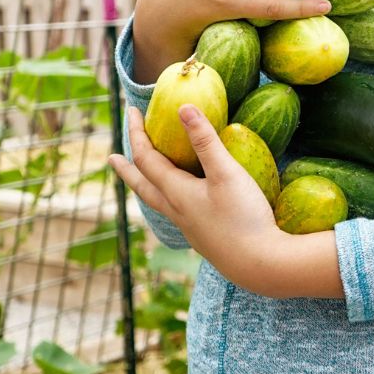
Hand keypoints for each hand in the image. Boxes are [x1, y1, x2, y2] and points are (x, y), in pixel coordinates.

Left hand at [108, 104, 344, 298]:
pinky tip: (180, 201)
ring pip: (156, 202)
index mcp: (177, 193)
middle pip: (142, 186)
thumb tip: (183, 108)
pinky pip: (174, 212)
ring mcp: (189, 227)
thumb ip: (205, 141)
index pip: (147, 159)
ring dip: (144, 186)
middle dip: (127, 168)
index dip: (137, 134)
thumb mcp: (227, 173)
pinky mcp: (203, 237)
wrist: (261, 265)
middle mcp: (176, 211)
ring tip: (140, 180)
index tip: (131, 112)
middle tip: (111, 158)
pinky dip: (166, 198)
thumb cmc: (244, 216)